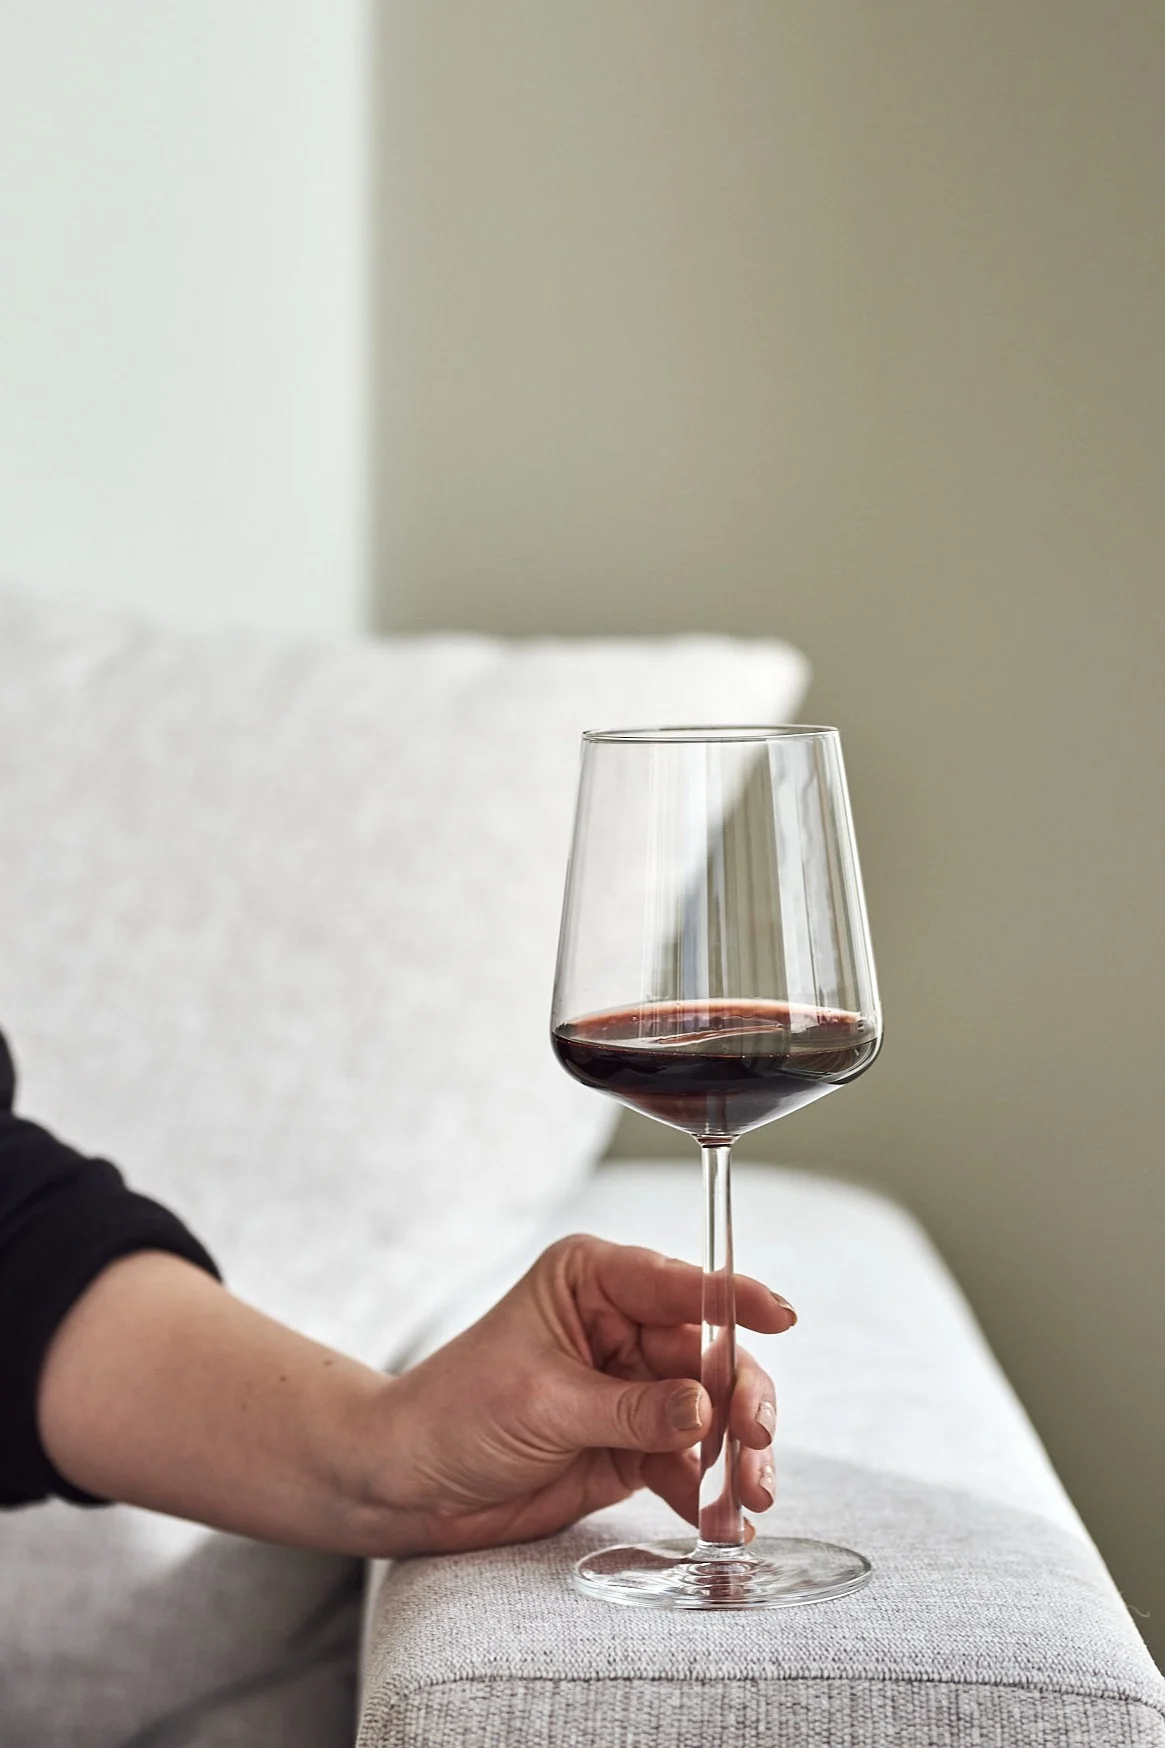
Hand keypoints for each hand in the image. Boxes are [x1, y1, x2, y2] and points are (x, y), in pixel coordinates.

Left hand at [349, 1234, 794, 1556]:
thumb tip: (706, 1407)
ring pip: (710, 1412)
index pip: (680, 1283)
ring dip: (734, 1456)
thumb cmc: (456, 1412)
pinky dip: (707, 1491)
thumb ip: (632, 1407)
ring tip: (746, 1500)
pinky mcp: (632, 1444)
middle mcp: (622, 1325)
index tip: (781, 1314)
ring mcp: (632, 1387)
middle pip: (710, 1354)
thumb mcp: (545, 1402)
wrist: (408, 1483)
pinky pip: (687, 1461)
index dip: (735, 1298)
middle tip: (753, 1445)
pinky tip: (721, 1522)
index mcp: (594, 1280)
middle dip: (740, 1400)